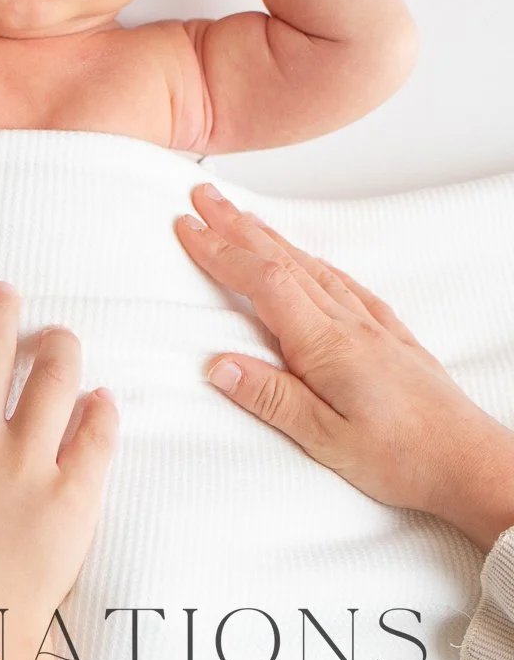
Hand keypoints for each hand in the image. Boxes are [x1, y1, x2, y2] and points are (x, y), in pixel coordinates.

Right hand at [175, 184, 513, 552]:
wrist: (470, 461)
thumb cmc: (405, 457)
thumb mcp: (327, 440)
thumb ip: (271, 399)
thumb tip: (218, 365)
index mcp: (326, 346)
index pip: (263, 284)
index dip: (222, 253)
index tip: (190, 229)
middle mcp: (348, 324)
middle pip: (282, 261)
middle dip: (237, 227)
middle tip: (204, 198)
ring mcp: (370, 325)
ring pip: (311, 267)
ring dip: (271, 238)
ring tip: (243, 217)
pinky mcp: (388, 335)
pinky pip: (343, 283)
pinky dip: (315, 262)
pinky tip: (308, 259)